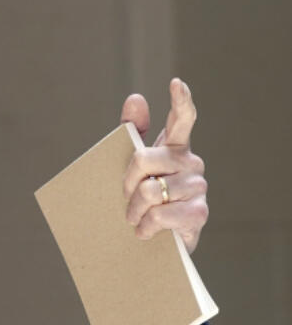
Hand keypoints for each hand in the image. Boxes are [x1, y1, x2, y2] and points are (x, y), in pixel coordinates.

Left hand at [120, 78, 208, 252]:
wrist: (156, 241)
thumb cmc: (144, 200)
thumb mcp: (133, 169)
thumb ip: (132, 132)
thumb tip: (136, 98)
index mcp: (175, 148)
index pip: (182, 118)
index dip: (180, 100)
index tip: (175, 83)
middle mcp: (191, 163)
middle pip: (142, 160)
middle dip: (126, 183)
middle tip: (127, 198)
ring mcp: (198, 187)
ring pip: (148, 191)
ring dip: (134, 210)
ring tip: (137, 218)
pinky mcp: (199, 213)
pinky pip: (159, 214)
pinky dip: (145, 227)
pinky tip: (146, 231)